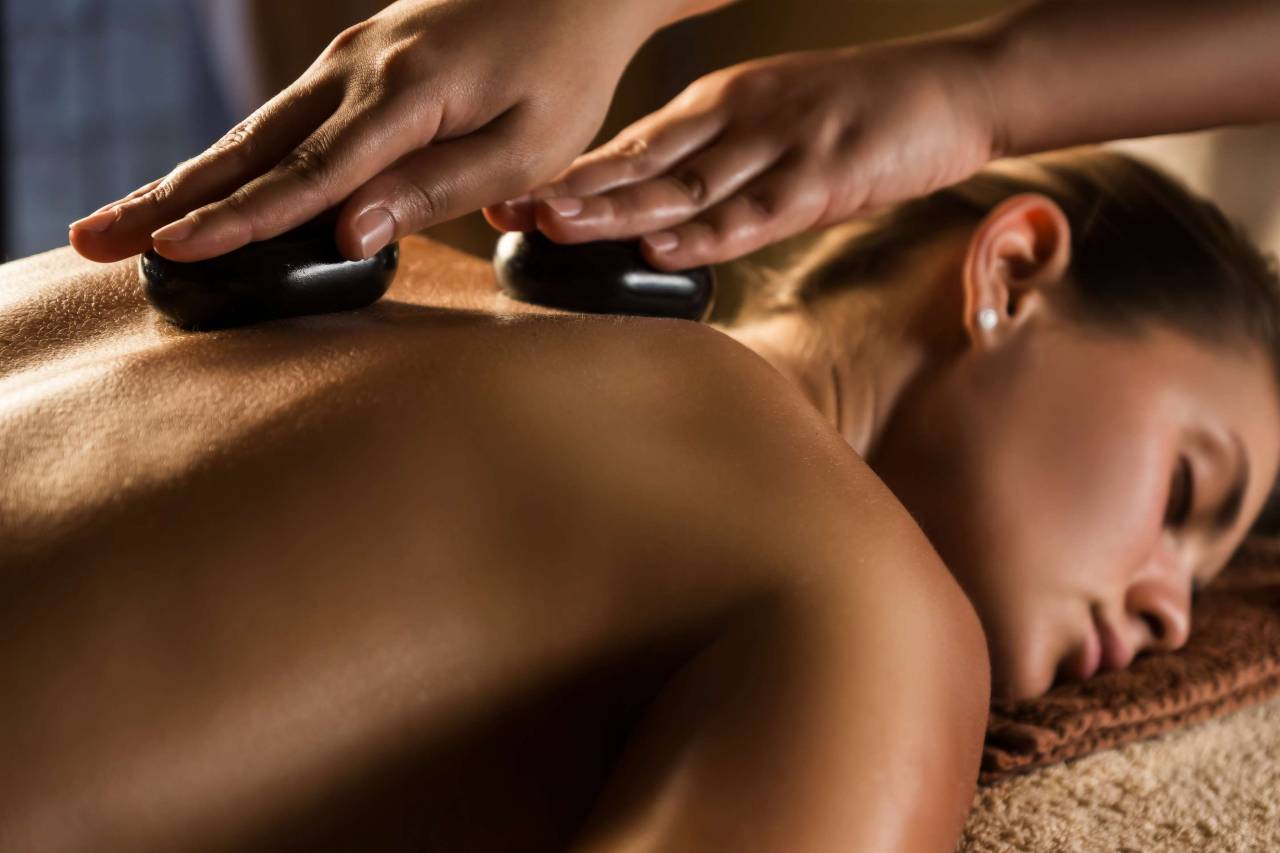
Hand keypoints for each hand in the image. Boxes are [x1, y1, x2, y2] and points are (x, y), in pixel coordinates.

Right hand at [68, 0, 657, 263]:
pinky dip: (231, 159)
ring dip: (184, 180)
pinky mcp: (354, 65)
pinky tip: (198, 189)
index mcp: (405, 96)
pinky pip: (280, 120)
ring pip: (252, 131)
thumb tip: (348, 234)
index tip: (173, 252)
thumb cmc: (563, 76)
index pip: (309, 173)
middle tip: (91, 239)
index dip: (240, 218)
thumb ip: (436, 189)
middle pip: (250, 146)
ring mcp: (349, 62)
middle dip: (169, 199)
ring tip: (119, 222)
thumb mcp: (525, 148)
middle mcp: (358, 72)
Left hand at [484, 40, 998, 270]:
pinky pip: (758, 210)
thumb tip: (662, 210)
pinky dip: (709, 234)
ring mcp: (780, 143)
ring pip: (688, 185)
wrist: (951, 87)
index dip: (574, 177)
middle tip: (512, 212)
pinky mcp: (826, 174)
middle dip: (577, 192)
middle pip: (644, 162)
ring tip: (561, 227)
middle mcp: (738, 119)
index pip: (633, 146)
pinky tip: (663, 248)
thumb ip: (719, 161)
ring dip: (622, 210)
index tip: (516, 202)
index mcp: (720, 107)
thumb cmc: (861, 112)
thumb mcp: (774, 123)